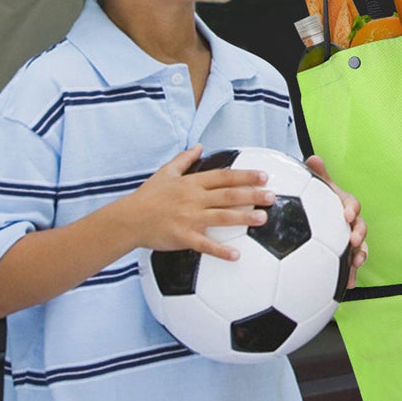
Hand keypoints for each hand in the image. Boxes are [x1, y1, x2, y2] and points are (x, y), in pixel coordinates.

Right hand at [130, 145, 273, 260]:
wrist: (129, 219)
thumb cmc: (148, 196)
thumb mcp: (165, 172)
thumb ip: (184, 159)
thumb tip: (198, 146)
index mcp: (192, 183)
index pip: (223, 177)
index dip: (245, 175)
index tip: (264, 176)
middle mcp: (194, 199)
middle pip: (228, 195)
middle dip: (252, 195)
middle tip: (272, 196)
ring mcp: (189, 218)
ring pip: (222, 217)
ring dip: (244, 218)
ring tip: (263, 218)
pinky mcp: (183, 236)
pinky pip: (205, 244)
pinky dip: (220, 250)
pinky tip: (236, 255)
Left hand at [305, 154, 367, 286]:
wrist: (314, 216)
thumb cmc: (316, 199)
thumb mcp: (316, 186)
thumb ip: (316, 174)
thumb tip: (313, 159)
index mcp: (344, 205)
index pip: (351, 204)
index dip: (351, 208)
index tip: (347, 214)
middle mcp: (350, 223)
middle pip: (360, 227)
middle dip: (360, 234)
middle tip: (353, 240)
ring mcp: (350, 240)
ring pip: (360, 248)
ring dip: (360, 256)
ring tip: (355, 264)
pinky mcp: (346, 256)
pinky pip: (351, 265)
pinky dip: (351, 274)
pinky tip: (348, 286)